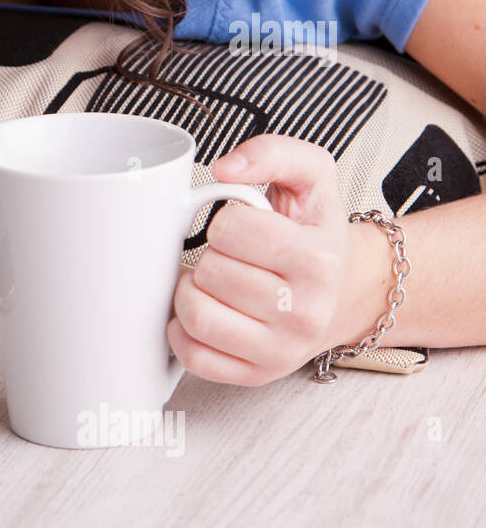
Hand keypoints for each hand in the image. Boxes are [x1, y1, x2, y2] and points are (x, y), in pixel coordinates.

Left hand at [166, 134, 352, 385]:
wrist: (346, 292)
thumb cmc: (316, 233)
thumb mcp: (312, 177)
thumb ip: (272, 152)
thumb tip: (225, 166)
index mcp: (318, 259)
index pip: (231, 230)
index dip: (226, 222)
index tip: (242, 229)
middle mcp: (305, 311)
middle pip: (210, 272)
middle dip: (211, 256)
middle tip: (230, 258)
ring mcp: (281, 350)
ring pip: (196, 315)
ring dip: (190, 291)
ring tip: (212, 282)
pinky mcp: (256, 375)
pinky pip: (193, 356)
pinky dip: (182, 331)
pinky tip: (204, 311)